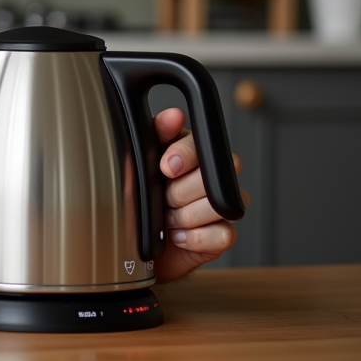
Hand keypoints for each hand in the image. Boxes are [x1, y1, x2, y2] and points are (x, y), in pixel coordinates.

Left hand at [153, 108, 249, 282]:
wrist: (137, 245)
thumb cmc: (138, 198)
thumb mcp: (138, 162)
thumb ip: (155, 134)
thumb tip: (173, 116)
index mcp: (191, 154)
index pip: (203, 145)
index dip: (184, 156)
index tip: (165, 167)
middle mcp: (211, 178)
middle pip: (211, 178)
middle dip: (178, 192)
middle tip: (162, 198)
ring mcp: (220, 206)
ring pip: (217, 206)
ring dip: (184, 217)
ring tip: (167, 219)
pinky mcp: (224, 235)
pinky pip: (224, 234)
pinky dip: (195, 238)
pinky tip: (177, 236)